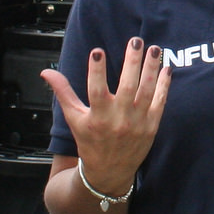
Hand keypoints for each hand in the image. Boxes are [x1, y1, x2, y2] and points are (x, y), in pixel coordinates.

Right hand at [41, 38, 168, 195]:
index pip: (96, 89)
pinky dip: (164, 86)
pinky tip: (166, 69)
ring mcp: (137, 123)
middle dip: (132, 62)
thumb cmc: (90, 142)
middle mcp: (118, 120)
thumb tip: (46, 72)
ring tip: (154, 48)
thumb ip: (63, 92)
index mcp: (97, 116)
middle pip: (127, 86)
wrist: (109, 173)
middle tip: (136, 40)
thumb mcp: (74, 118)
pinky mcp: (151, 127)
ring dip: (151, 69)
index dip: (96, 71)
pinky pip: (159, 102)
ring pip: (146, 91)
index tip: (97, 51)